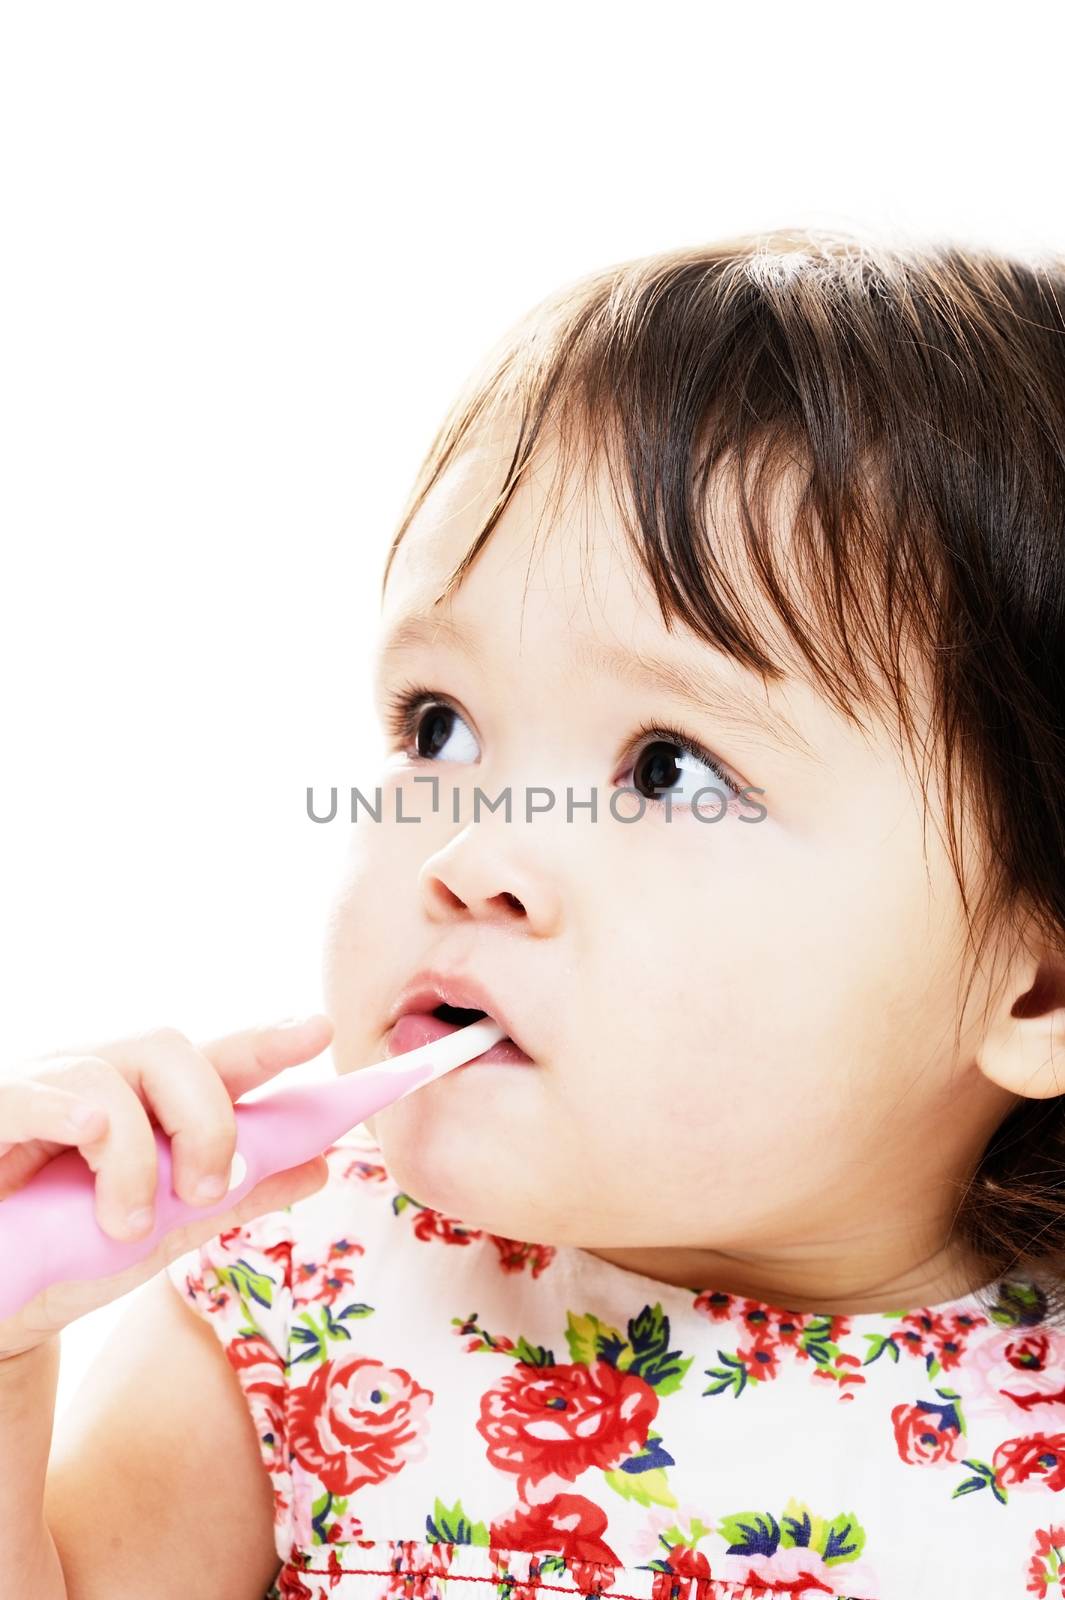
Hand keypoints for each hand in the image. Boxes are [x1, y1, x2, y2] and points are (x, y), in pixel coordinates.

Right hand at [0, 1016, 332, 1357]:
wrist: (0, 1298)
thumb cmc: (70, 1253)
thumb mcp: (166, 1229)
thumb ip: (234, 1194)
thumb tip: (321, 1163)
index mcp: (151, 1103)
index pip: (219, 1060)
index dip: (268, 1043)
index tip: (320, 1031)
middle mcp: (102, 1081)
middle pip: (173, 1050)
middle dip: (208, 1119)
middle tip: (207, 1190)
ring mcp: (46, 1089)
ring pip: (108, 1076)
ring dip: (135, 1155)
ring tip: (128, 1225)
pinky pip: (32, 1092)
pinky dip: (68, 1111)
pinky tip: (89, 1133)